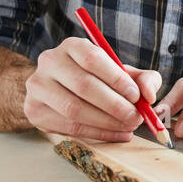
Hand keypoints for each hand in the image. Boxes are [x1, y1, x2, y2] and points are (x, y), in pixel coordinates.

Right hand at [23, 37, 160, 141]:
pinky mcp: (33, 111)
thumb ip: (143, 79)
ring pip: (74, 109)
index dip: (117, 79)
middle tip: (135, 118)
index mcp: (72, 46)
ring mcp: (37, 87)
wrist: (63, 91)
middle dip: (114, 105)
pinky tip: (116, 134)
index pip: (93, 58)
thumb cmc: (100, 80)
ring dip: (106, 122)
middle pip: (83, 85)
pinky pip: (68, 127)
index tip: (136, 96)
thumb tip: (149, 95)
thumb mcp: (123, 73)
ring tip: (128, 127)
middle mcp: (49, 62)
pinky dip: (97, 134)